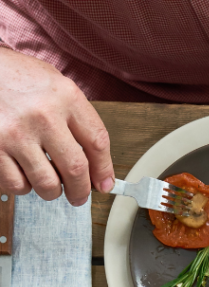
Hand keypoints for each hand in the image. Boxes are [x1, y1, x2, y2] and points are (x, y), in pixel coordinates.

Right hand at [0, 48, 113, 204]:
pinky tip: (20, 171)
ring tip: (46, 181)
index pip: (98, 143)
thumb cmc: (12, 75)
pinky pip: (16, 184)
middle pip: (76, 170)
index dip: (104, 170)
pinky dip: (22, 185)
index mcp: (64, 96)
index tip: (104, 184)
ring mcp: (16, 132)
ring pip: (47, 184)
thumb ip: (75, 118)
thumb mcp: (51, 83)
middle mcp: (43, 115)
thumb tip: (97, 167)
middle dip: (80, 192)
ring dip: (50, 190)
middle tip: (78, 196)